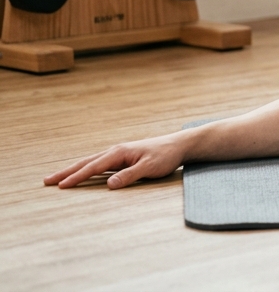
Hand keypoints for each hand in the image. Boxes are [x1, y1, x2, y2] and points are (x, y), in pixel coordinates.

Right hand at [44, 132, 189, 189]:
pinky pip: (99, 165)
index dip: (76, 177)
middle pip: (86, 163)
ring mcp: (118, 154)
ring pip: (90, 163)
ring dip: (73, 170)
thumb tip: (108, 185)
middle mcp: (115, 152)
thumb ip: (129, 176)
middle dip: (66, 172)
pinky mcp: (122, 159)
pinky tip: (80, 174)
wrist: (178, 146)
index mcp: (119, 153)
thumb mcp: (149, 168)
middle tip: (46, 181)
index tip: (60, 185)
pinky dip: (86, 170)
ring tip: (57, 178)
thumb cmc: (165, 156)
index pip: (93, 167)